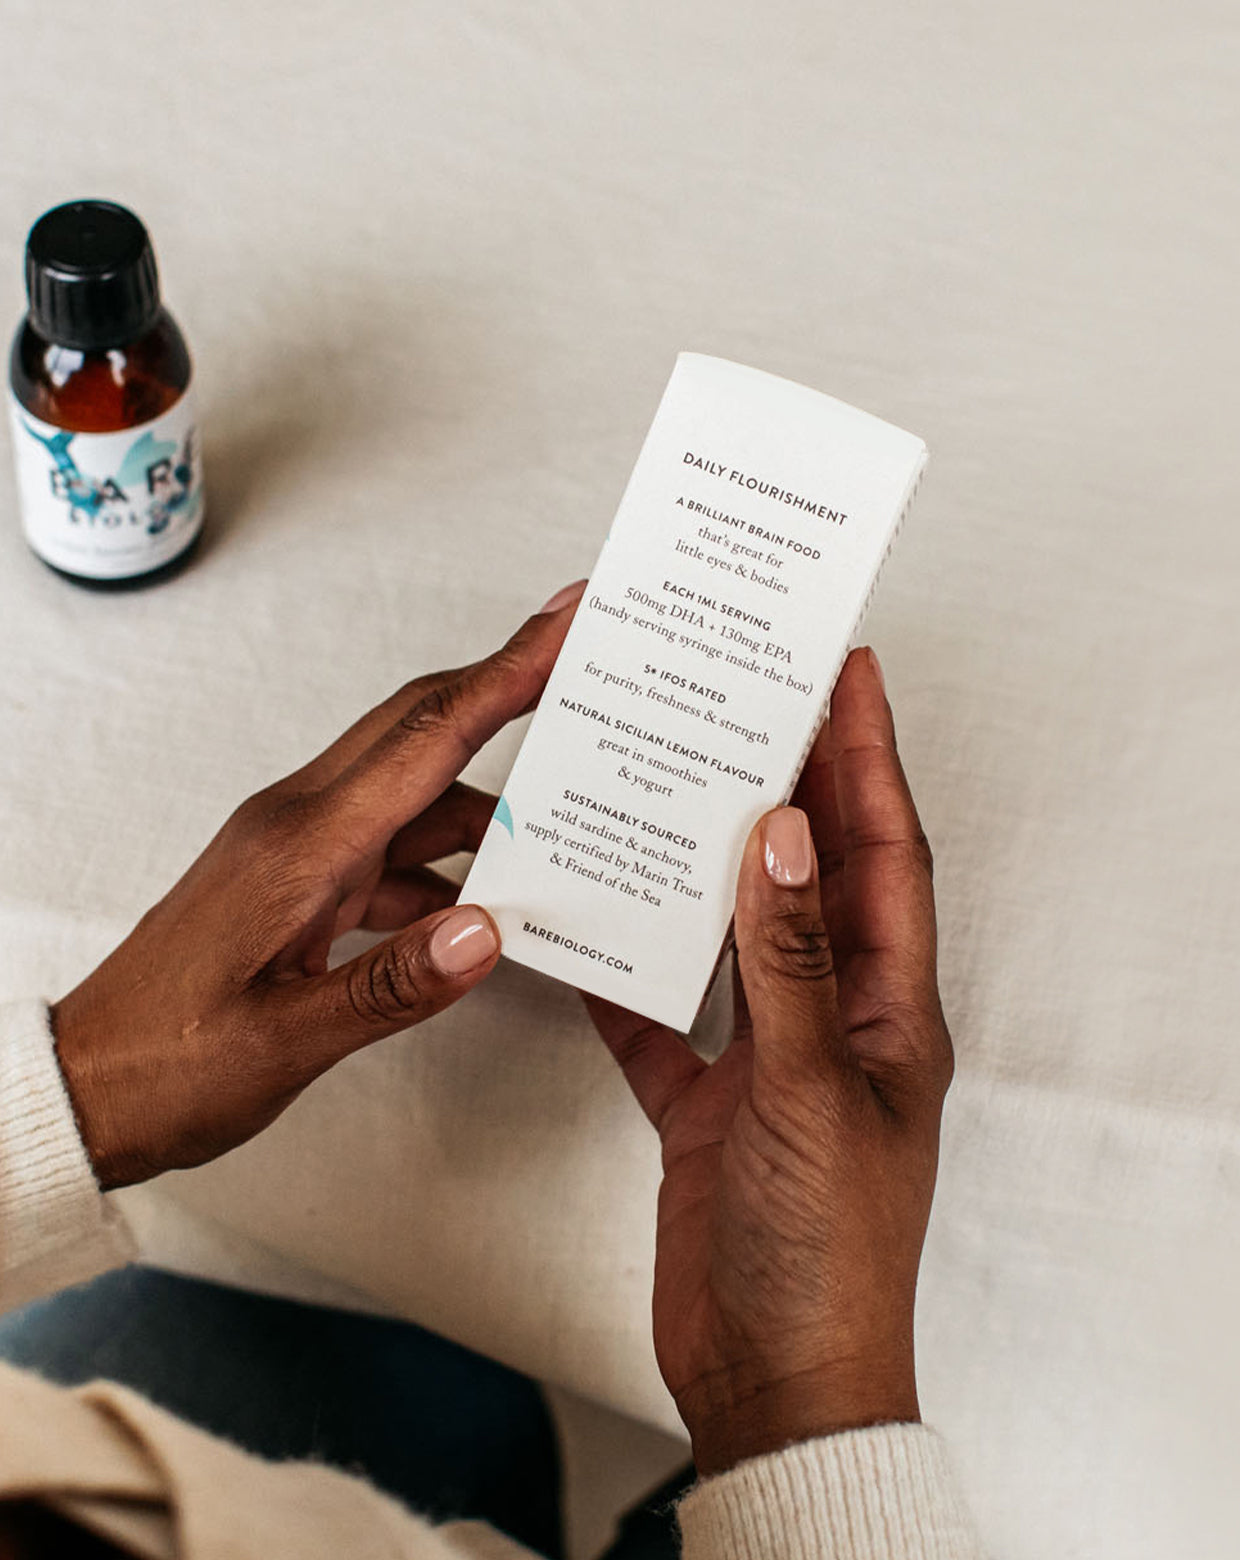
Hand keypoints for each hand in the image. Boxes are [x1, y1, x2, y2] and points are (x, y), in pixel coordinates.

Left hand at [52, 585, 584, 1190]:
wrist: (89, 1086)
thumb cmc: (165, 1062)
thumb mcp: (284, 1040)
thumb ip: (391, 986)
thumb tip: (485, 933)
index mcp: (300, 844)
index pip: (425, 735)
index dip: (504, 673)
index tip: (561, 622)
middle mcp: (299, 826)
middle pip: (420, 730)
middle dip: (504, 689)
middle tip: (577, 661)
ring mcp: (298, 851)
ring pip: (412, 795)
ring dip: (483, 807)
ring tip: (557, 824)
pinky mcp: (299, 882)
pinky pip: (391, 848)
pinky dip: (444, 864)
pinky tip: (480, 904)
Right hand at [588, 647, 951, 1474]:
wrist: (774, 1381)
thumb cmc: (826, 1252)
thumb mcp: (811, 1089)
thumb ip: (784, 961)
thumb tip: (777, 835)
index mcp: (888, 1009)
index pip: (882, 853)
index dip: (867, 758)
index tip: (845, 674)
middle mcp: (833, 1020)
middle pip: (811, 875)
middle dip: (790, 783)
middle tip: (753, 698)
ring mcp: (767, 1058)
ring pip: (733, 934)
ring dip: (706, 865)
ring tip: (670, 782)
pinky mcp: (705, 1101)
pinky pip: (661, 1014)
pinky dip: (627, 971)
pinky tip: (587, 925)